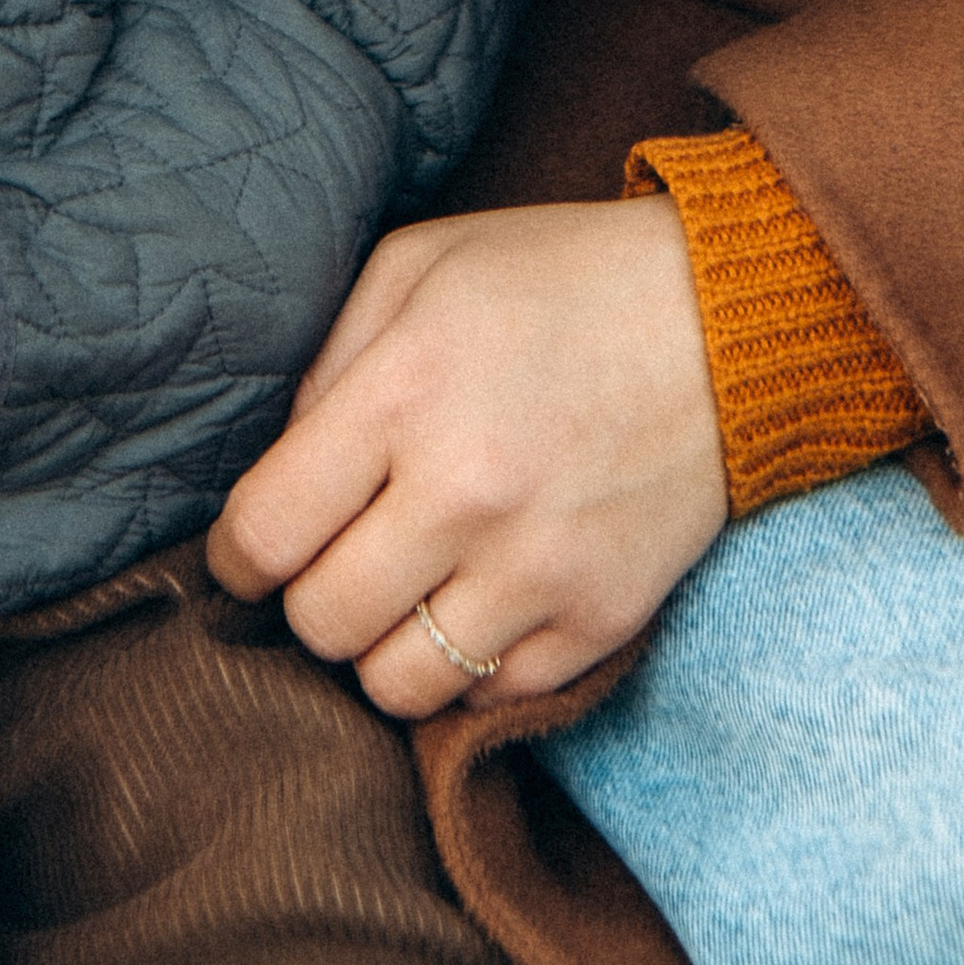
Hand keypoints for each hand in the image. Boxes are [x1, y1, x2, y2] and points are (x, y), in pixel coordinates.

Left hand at [207, 199, 728, 717]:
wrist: (727, 316)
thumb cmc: (556, 278)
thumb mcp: (420, 267)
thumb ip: (331, 365)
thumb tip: (281, 469)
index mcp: (403, 393)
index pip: (266, 533)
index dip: (237, 559)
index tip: (250, 554)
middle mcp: (465, 493)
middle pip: (323, 624)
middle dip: (311, 601)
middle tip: (338, 563)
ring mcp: (539, 567)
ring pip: (400, 686)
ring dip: (386, 648)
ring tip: (407, 593)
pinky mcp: (603, 617)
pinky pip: (494, 697)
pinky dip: (473, 666)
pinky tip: (481, 600)